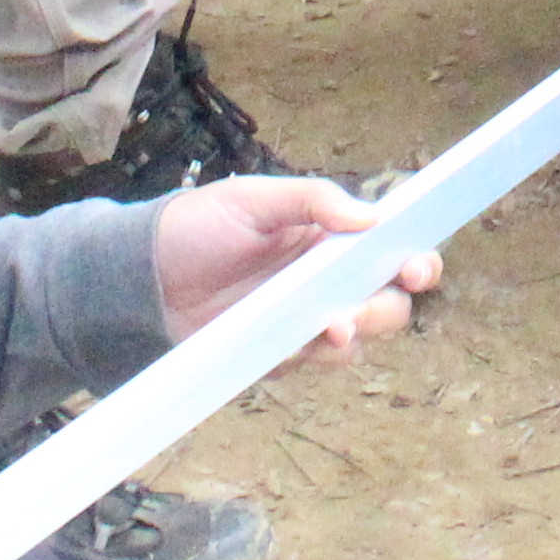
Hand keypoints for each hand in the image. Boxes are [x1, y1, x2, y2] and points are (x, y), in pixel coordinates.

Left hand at [152, 176, 434, 359]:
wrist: (140, 279)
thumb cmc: (196, 227)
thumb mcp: (252, 198)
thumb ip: (312, 200)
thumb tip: (373, 215)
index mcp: (326, 236)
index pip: (387, 248)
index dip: (414, 258)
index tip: (419, 266)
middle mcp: (324, 280)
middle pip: (386, 299)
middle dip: (392, 302)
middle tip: (382, 296)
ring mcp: (302, 320)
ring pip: (358, 336)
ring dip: (360, 329)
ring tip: (337, 324)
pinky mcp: (278, 354)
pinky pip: (315, 361)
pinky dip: (321, 353)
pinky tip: (310, 341)